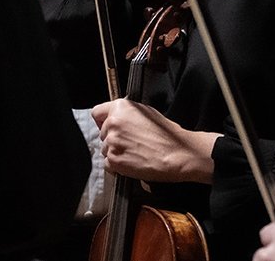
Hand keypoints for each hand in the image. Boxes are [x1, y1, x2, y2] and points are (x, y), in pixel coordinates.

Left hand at [91, 98, 218, 183]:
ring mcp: (112, 142)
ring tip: (135, 154)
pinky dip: (118, 166)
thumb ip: (127, 113)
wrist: (178, 154)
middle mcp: (113, 122)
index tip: (108, 127)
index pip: (97, 113)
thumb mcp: (148, 112)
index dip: (103, 122)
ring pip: (105, 149)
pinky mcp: (114, 160)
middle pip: (102, 134)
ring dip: (116, 153)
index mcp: (120, 107)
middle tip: (131, 144)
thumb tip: (117, 116)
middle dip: (113, 139)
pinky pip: (108, 164)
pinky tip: (133, 163)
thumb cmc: (167, 135)